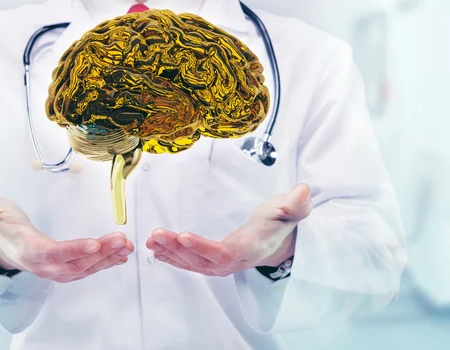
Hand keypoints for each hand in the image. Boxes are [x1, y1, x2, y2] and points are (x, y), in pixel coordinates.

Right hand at [0, 183, 133, 282]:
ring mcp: (54, 268)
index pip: (52, 253)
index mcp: (26, 249)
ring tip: (127, 247)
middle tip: (122, 240)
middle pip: (74, 263)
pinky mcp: (63, 266)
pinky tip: (120, 255)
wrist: (0, 242)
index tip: (94, 244)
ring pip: (83, 268)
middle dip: (100, 254)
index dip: (73, 250)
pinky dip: (104, 262)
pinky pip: (85, 268)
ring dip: (107, 259)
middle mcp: (42, 264)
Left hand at [146, 184, 311, 276]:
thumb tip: (303, 190)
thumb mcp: (290, 209)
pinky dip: (174, 257)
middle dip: (178, 248)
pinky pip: (192, 263)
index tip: (184, 236)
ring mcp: (223, 264)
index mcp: (251, 248)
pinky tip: (157, 250)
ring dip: (171, 252)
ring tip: (151, 240)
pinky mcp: (214, 262)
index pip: (225, 252)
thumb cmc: (279, 221)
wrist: (278, 240)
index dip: (205, 248)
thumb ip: (295, 204)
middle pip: (203, 260)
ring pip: (194, 263)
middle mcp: (235, 261)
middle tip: (157, 234)